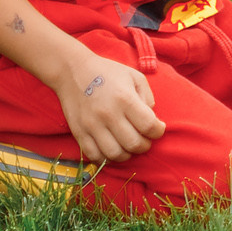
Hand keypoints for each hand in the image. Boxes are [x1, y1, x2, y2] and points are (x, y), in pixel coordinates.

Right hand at [53, 47, 165, 162]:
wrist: (73, 72)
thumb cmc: (108, 73)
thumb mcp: (134, 77)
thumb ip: (148, 98)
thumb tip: (152, 120)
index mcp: (125, 99)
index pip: (149, 126)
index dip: (158, 131)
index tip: (158, 128)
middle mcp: (108, 114)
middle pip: (134, 144)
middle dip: (145, 145)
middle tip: (145, 139)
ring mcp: (92, 126)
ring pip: (115, 154)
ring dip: (127, 155)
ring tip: (129, 146)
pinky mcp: (79, 133)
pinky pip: (95, 156)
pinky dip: (107, 158)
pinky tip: (113, 149)